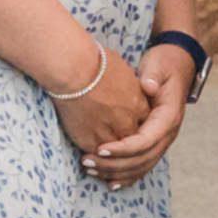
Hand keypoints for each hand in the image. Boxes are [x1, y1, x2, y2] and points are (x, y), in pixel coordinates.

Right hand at [52, 42, 151, 158]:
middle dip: (125, 141)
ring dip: (110, 154)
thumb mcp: (123, 70)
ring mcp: (108, 132)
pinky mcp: (89, 140)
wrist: (73, 69)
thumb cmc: (96, 62)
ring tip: (101, 155)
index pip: (143, 123)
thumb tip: (129, 87)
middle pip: (131, 139)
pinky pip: (94, 153)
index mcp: (137, 104)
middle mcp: (126, 121)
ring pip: (114, 152)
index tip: (126, 124)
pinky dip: (93, 155)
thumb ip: (130, 86)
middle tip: (116, 143)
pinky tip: (88, 155)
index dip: (134, 123)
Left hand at [83, 43, 192, 183]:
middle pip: (142, 159)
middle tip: (87, 161)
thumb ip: (152, 76)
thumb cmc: (165, 64)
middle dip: (114, 164)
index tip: (100, 148)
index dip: (123, 148)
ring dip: (116, 172)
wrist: (177, 66)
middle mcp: (168, 133)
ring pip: (141, 166)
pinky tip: (109, 182)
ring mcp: (163, 140)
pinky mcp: (155, 143)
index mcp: (169, 117)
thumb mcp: (159, 65)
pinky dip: (126, 176)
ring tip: (90, 169)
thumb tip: (148, 87)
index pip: (145, 141)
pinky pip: (142, 165)